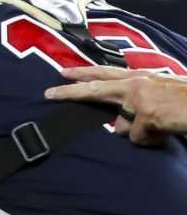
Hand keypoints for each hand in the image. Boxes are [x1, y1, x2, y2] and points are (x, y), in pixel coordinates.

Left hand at [44, 66, 186, 145]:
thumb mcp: (162, 94)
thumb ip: (140, 101)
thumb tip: (120, 123)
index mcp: (141, 78)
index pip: (106, 72)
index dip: (84, 73)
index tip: (63, 72)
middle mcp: (136, 84)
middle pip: (95, 88)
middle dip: (70, 92)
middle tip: (48, 94)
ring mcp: (139, 99)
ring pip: (120, 126)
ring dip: (140, 135)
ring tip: (161, 129)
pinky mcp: (146, 115)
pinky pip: (137, 139)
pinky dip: (151, 142)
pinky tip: (165, 135)